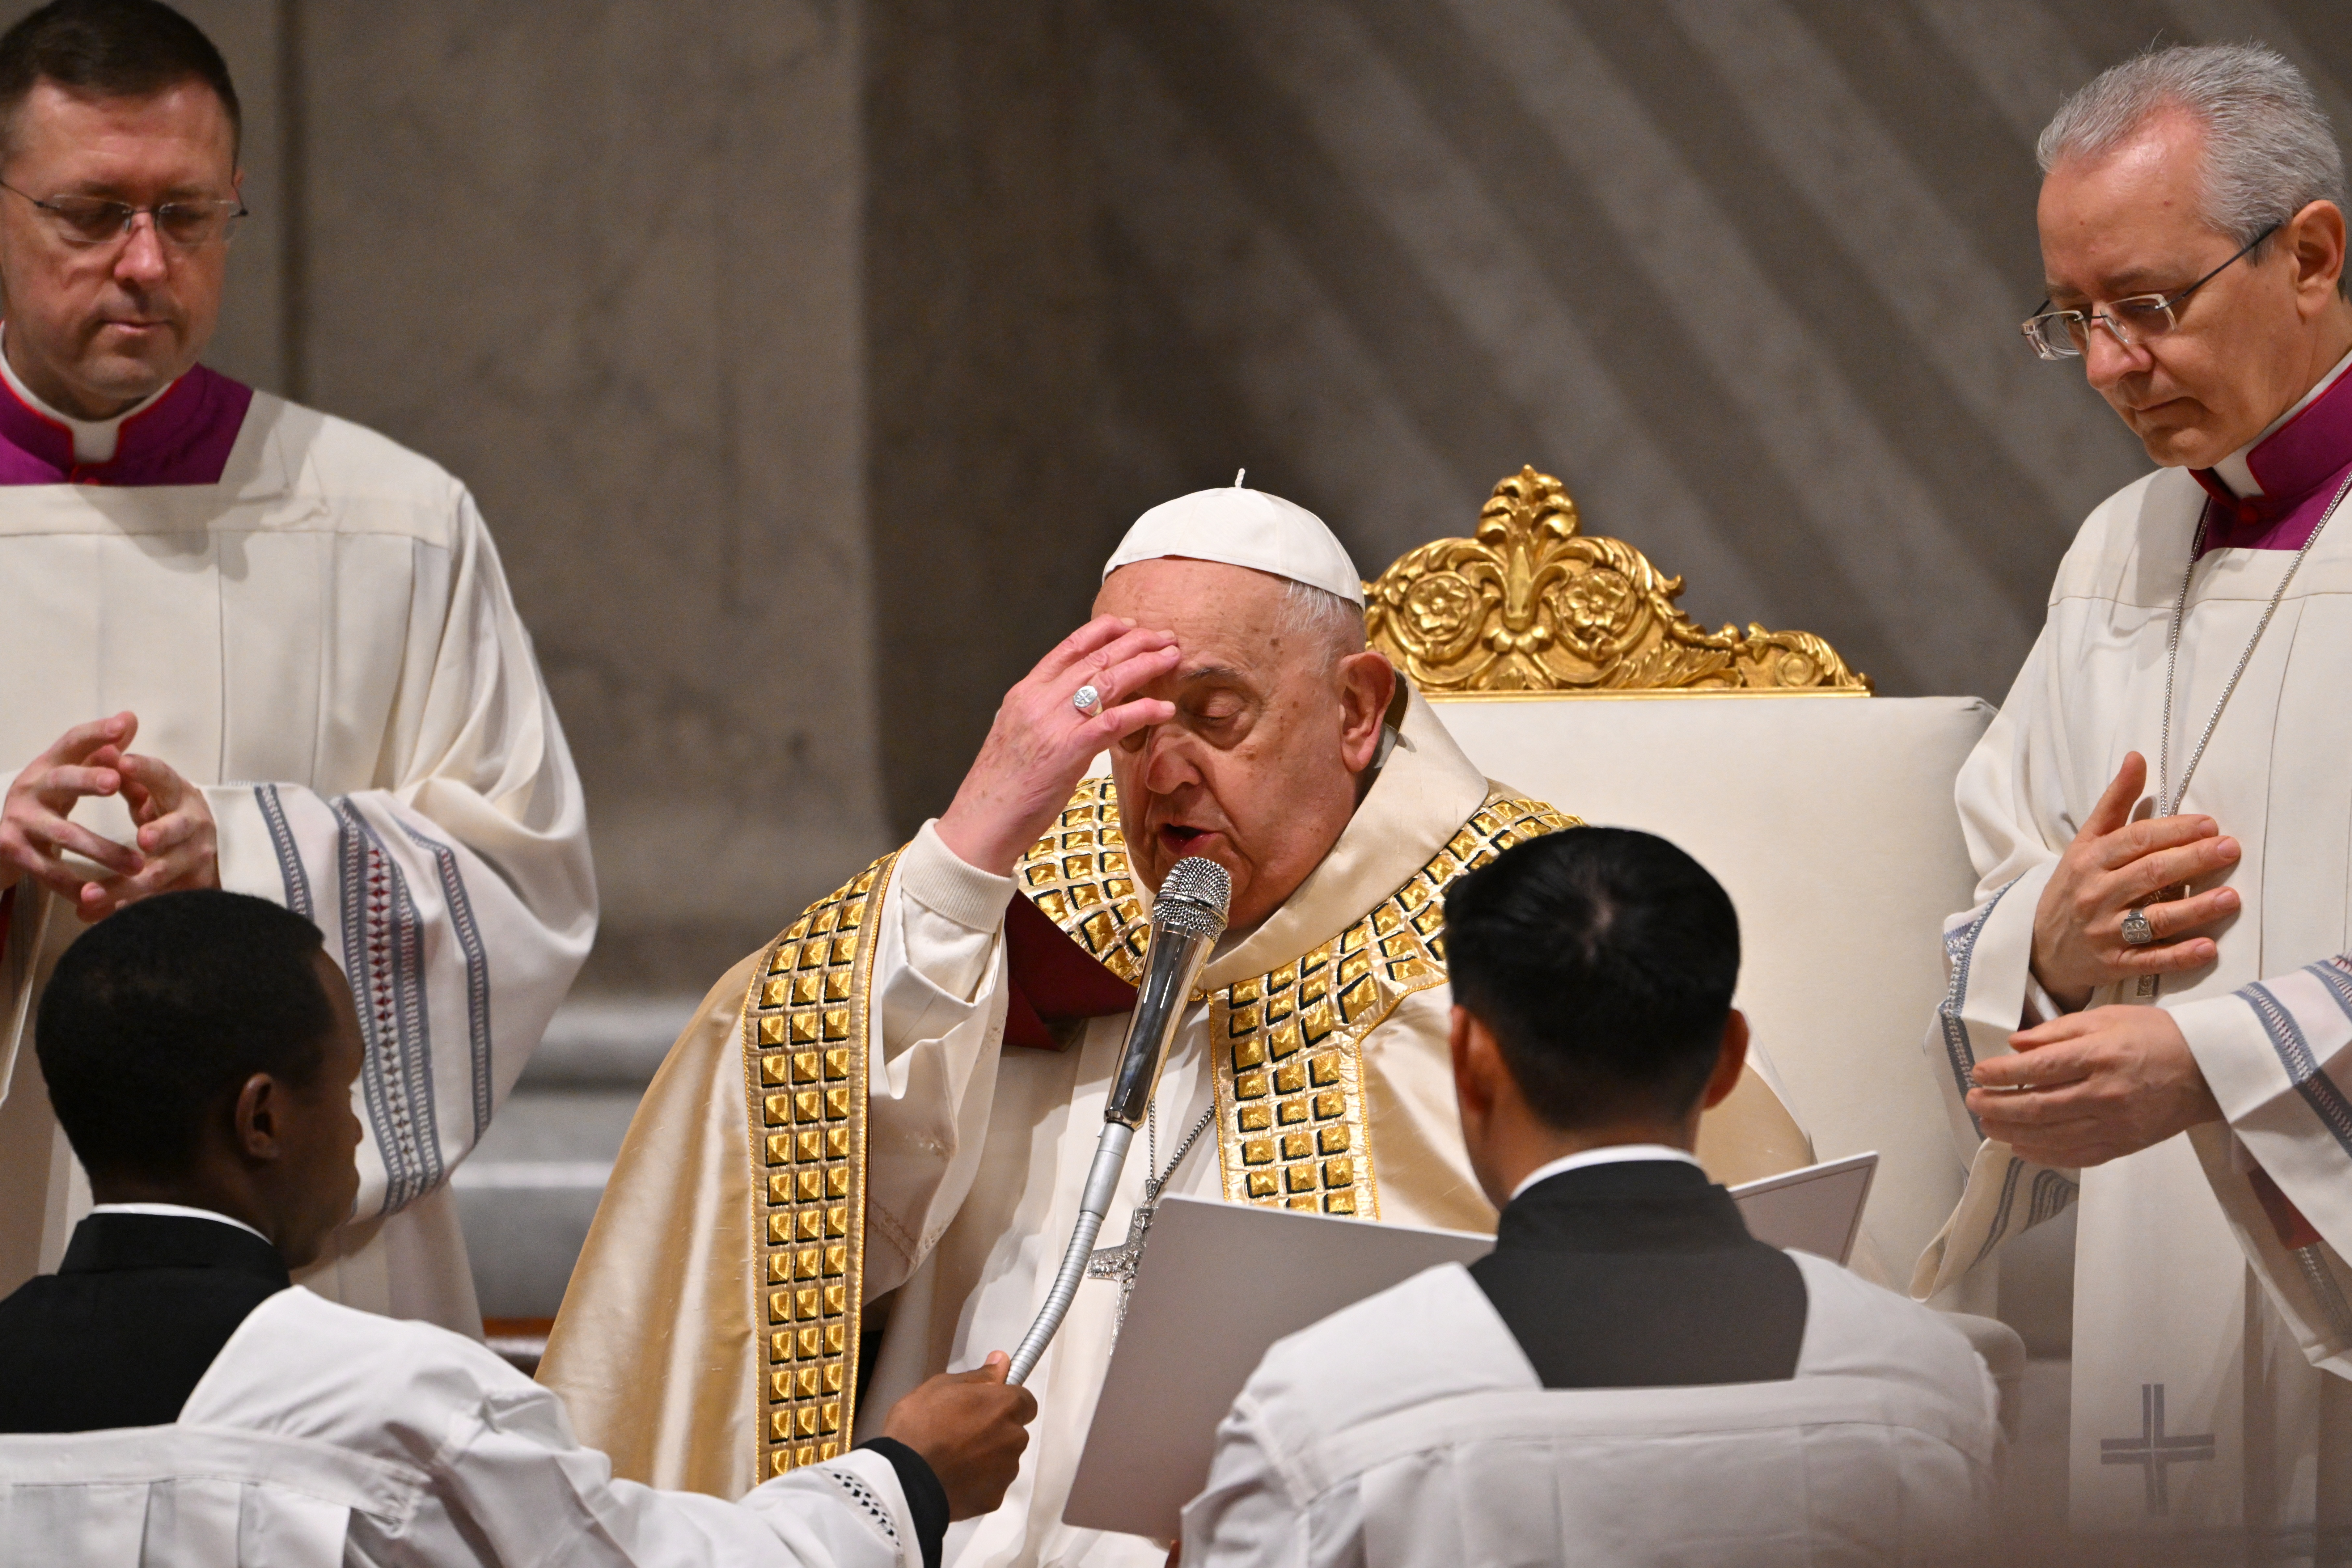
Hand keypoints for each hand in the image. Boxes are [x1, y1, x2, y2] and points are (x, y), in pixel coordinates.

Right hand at [1, 713, 146, 904]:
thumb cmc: (46, 803)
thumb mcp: (68, 775)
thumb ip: (98, 751)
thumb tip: (129, 719)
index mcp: (48, 766)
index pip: (72, 742)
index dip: (97, 733)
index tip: (124, 726)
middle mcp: (30, 788)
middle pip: (61, 780)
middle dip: (87, 779)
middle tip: (115, 781)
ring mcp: (19, 821)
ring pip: (63, 835)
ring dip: (102, 851)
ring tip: (136, 865)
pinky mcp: (13, 852)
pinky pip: (48, 871)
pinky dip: (74, 885)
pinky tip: (100, 895)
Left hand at [76, 750, 218, 920]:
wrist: (210, 850)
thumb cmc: (172, 814)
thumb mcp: (157, 792)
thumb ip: (130, 775)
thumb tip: (104, 745)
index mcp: (182, 796)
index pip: (166, 778)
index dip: (147, 771)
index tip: (124, 763)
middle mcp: (194, 827)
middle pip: (180, 830)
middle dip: (162, 833)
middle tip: (142, 838)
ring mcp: (194, 861)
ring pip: (160, 874)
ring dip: (124, 886)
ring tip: (88, 895)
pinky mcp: (189, 889)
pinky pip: (154, 902)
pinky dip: (122, 909)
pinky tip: (92, 916)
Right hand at [880, 1350, 1037, 1520]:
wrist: (904, 1479)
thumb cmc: (919, 1428)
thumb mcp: (941, 1386)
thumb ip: (979, 1376)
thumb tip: (1001, 1362)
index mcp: (1004, 1407)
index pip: (1025, 1401)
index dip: (1005, 1402)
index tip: (987, 1405)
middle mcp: (1013, 1439)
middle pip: (1013, 1432)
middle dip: (994, 1431)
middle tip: (960, 1432)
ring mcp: (1005, 1473)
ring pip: (1003, 1460)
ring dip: (986, 1458)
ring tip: (951, 1457)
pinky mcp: (993, 1500)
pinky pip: (990, 1487)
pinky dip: (977, 1483)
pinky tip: (951, 1477)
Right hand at [936, 616, 1180, 875]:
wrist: (981, 821)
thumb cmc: (1001, 787)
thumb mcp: (1019, 735)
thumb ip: (1046, 713)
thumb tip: (1079, 705)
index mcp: (1025, 692)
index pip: (1069, 647)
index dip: (1105, 630)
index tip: (1131, 625)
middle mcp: (1039, 700)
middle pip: (1095, 657)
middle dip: (1136, 642)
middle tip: (1165, 638)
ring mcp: (1053, 723)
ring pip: (1107, 680)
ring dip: (1146, 665)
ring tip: (1172, 658)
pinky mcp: (1068, 750)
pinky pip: (1114, 720)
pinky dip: (1144, 710)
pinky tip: (1165, 708)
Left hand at [1966, 1004, 2222, 1166]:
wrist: (2210, 1071)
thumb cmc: (2158, 1037)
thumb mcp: (2107, 1018)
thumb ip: (2057, 1032)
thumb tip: (2016, 1045)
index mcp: (2099, 1056)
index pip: (2036, 1068)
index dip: (2000, 1073)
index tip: (1978, 1073)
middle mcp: (2105, 1093)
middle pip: (2036, 1107)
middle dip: (1996, 1106)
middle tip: (1973, 1101)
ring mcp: (2115, 1124)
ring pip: (2050, 1136)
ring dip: (2011, 1131)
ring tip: (1988, 1122)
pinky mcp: (2124, 1145)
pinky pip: (2075, 1155)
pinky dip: (2043, 1154)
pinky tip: (2021, 1146)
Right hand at [2030, 752, 2240, 1009]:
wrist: (2040, 948)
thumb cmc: (2073, 888)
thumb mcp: (2085, 843)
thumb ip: (2114, 803)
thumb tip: (2138, 758)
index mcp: (2090, 860)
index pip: (2136, 841)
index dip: (2174, 831)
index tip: (2210, 825)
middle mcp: (2096, 894)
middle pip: (2150, 874)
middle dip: (2192, 860)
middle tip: (2230, 850)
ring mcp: (2104, 932)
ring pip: (2155, 917)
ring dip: (2195, 908)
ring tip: (2231, 897)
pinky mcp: (2113, 964)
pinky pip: (2150, 961)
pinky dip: (2178, 956)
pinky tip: (2207, 949)